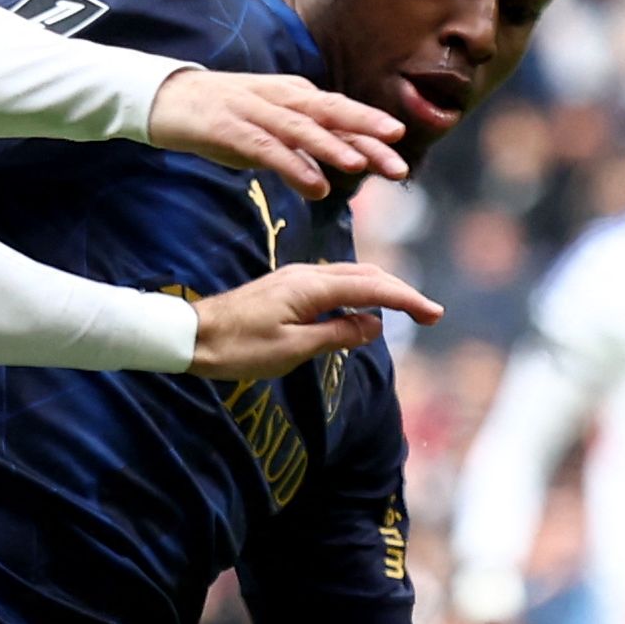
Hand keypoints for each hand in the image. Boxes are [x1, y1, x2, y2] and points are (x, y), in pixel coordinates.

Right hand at [151, 66, 407, 194]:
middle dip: (366, 135)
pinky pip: (267, 148)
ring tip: (361, 166)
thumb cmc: (218, 116)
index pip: (338, 112)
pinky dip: (293, 165)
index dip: (370, 128)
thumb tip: (327, 179)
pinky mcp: (229, 128)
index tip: (401, 146)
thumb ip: (296, 149)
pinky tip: (314, 185)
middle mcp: (279, 98)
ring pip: (303, 128)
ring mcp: (254, 111)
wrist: (163, 97)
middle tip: (398, 158)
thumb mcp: (263, 130)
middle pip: (330, 114)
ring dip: (333, 147)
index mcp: (291, 95)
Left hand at [185, 262, 436, 381]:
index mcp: (311, 287)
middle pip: (366, 276)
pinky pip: (334, 284)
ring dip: (382, 290)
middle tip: (431, 314)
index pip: (372, 288)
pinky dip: (359, 292)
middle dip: (402, 292)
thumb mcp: (291, 349)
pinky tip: (364, 307)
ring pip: (351, 277)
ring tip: (407, 309)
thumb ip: (336, 335)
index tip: (434, 314)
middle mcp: (306, 274)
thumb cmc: (237, 347)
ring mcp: (295, 278)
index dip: (407, 300)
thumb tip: (374, 325)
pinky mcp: (287, 287)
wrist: (190, 336)